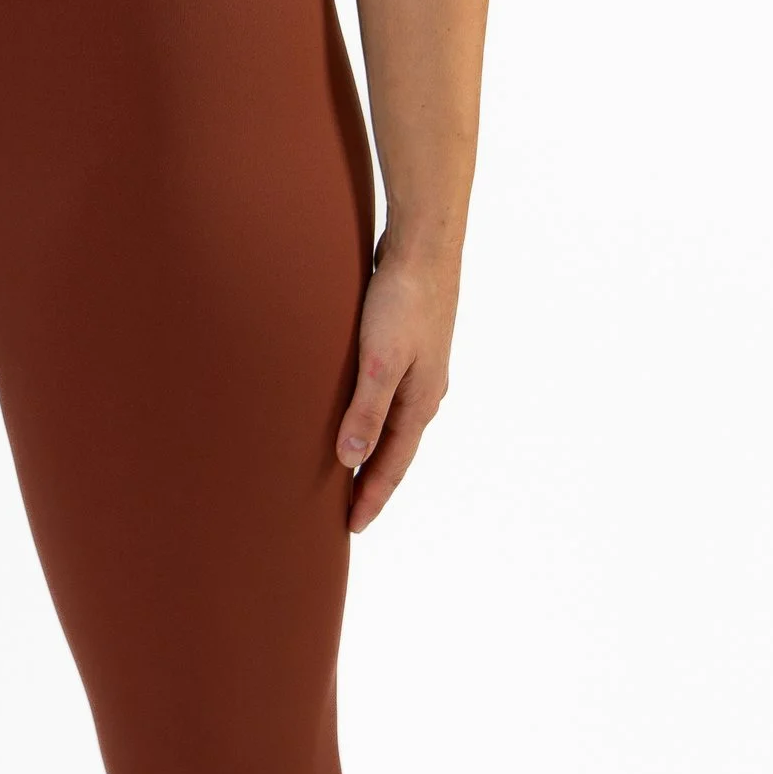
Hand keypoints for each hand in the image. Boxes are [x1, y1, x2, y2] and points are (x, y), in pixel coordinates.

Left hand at [337, 233, 455, 529]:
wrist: (424, 246)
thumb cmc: (401, 300)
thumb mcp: (379, 360)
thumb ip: (365, 410)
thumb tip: (350, 459)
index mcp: (420, 402)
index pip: (393, 464)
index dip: (372, 496)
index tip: (352, 527)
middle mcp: (425, 391)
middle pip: (395, 450)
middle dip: (372, 482)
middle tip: (347, 512)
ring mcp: (420, 369)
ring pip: (393, 423)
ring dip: (373, 449)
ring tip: (349, 471)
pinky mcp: (408, 346)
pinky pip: (388, 397)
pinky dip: (373, 417)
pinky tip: (359, 412)